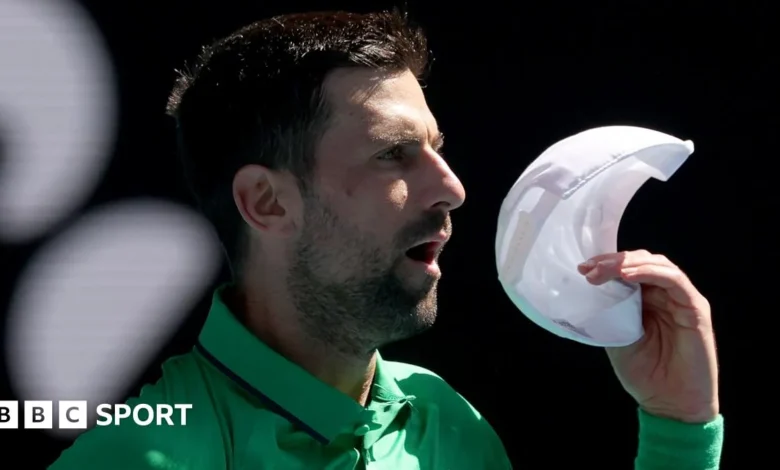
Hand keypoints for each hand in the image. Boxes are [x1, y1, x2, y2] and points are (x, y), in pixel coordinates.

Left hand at [578, 250, 718, 422]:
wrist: (670, 404)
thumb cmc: (646, 374)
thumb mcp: (617, 336)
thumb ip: (609, 311)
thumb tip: (587, 290)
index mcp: (647, 300)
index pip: (628, 270)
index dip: (605, 265)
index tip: (582, 268)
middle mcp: (665, 296)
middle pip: (641, 262)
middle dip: (612, 261)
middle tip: (588, 268)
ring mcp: (681, 300)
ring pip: (657, 265)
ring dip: (627, 263)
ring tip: (603, 269)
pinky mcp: (696, 308)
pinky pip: (673, 280)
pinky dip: (649, 272)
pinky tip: (628, 274)